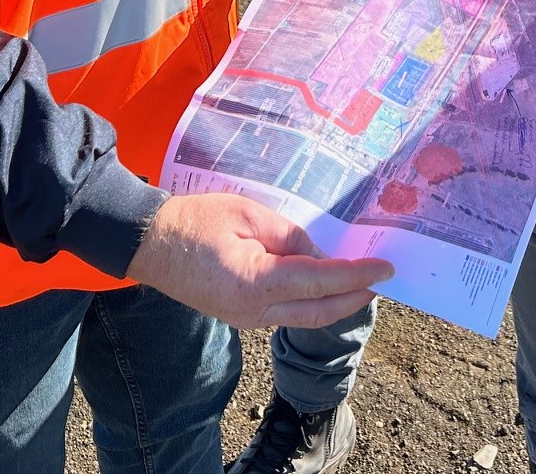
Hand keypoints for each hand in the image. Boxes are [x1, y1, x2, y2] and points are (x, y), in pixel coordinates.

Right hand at [125, 192, 392, 329]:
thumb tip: (321, 253)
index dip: (357, 274)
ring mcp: (247, 319)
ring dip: (335, 302)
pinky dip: (311, 302)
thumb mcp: (248, 214)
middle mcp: (255, 311)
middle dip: (354, 297)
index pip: (321, 281)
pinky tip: (323, 285)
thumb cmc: (195, 221)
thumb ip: (290, 235)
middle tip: (382, 280)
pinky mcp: (241, 317)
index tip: (386, 268)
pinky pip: (286, 313)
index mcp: (257, 283)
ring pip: (305, 318)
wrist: (149, 244)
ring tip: (360, 282)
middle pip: (319, 311)